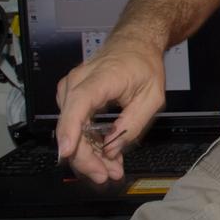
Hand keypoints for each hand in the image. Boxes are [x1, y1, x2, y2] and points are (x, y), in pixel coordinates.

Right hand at [54, 37, 165, 182]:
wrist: (135, 43)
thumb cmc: (143, 64)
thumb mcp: (152, 96)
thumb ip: (133, 125)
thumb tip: (111, 151)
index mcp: (101, 77)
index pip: (79, 104)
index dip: (71, 130)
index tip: (67, 152)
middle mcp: (78, 83)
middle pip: (72, 126)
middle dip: (87, 158)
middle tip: (107, 175)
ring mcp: (70, 90)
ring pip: (71, 132)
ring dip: (89, 154)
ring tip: (111, 168)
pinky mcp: (71, 98)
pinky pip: (75, 126)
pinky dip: (88, 143)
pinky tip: (104, 155)